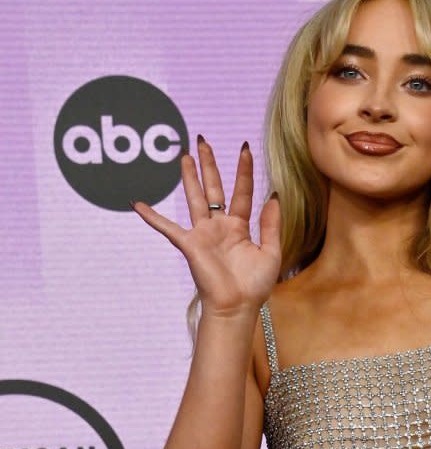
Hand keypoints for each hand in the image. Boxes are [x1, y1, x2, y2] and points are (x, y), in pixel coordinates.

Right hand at [130, 134, 280, 317]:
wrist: (238, 307)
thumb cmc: (255, 285)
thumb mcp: (271, 251)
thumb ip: (271, 224)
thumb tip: (274, 195)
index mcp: (239, 227)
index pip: (242, 191)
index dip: (244, 170)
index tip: (245, 148)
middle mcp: (219, 226)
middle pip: (213, 188)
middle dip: (209, 164)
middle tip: (203, 141)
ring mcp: (203, 233)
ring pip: (195, 198)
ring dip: (189, 177)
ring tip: (184, 156)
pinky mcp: (189, 244)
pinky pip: (168, 227)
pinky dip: (152, 216)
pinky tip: (138, 204)